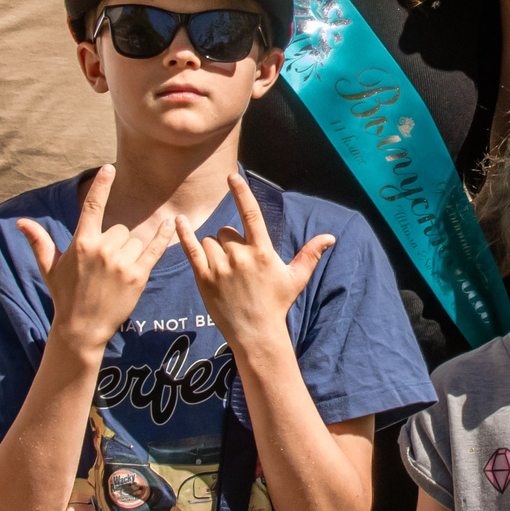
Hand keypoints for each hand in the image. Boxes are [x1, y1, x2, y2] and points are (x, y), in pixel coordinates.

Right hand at [14, 165, 179, 361]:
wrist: (81, 329)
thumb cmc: (65, 296)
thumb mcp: (50, 268)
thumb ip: (39, 241)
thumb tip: (20, 222)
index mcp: (81, 243)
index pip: (92, 207)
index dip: (101, 186)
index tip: (109, 168)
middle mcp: (102, 249)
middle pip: (120, 230)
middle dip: (115, 243)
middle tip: (104, 268)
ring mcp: (121, 263)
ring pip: (134, 242)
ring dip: (129, 253)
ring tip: (116, 275)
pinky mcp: (138, 276)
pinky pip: (154, 249)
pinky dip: (163, 236)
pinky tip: (171, 223)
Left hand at [176, 172, 334, 351]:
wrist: (256, 334)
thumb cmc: (277, 305)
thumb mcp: (296, 279)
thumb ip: (310, 254)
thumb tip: (330, 237)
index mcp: (262, 252)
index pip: (250, 214)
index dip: (242, 193)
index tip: (233, 176)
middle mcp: (240, 256)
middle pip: (226, 232)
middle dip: (230, 242)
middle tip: (238, 265)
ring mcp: (220, 267)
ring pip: (210, 241)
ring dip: (214, 249)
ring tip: (225, 270)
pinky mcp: (204, 278)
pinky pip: (191, 249)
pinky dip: (184, 234)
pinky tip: (178, 221)